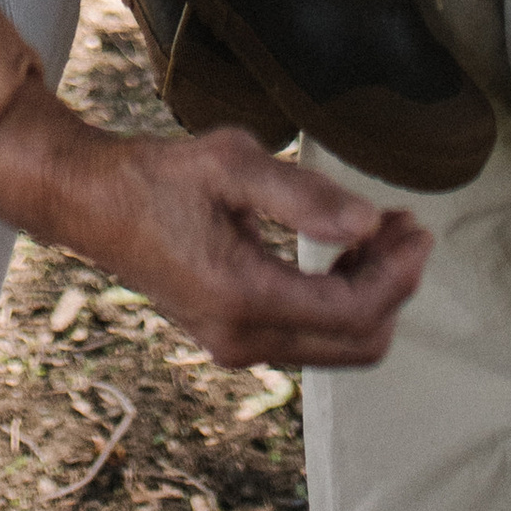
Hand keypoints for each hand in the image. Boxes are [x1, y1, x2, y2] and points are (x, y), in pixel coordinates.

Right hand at [0, 88, 429, 369]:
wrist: (94, 205)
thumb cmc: (159, 175)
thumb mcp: (231, 163)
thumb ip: (302, 194)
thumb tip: (367, 222)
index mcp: (244, 298)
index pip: (354, 313)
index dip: (398, 275)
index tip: (416, 228)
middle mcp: (243, 340)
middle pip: (357, 342)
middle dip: (394, 286)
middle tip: (407, 227)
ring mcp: (237, 347)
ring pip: (338, 347)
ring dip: (371, 294)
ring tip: (381, 231)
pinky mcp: (234, 338)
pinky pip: (310, 338)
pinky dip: (339, 300)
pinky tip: (342, 249)